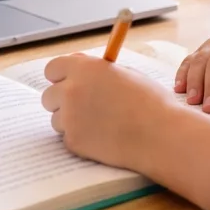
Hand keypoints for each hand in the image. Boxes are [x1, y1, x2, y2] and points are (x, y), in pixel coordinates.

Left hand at [42, 53, 177, 168]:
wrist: (160, 134)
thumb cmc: (150, 102)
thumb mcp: (124, 74)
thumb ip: (96, 71)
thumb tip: (78, 68)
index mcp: (84, 69)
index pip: (52, 68)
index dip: (61, 76)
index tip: (69, 83)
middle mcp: (71, 91)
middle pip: (48, 96)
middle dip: (62, 101)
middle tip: (83, 107)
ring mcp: (69, 118)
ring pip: (57, 119)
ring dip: (71, 122)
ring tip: (100, 124)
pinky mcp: (73, 141)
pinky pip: (68, 138)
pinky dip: (81, 139)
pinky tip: (103, 138)